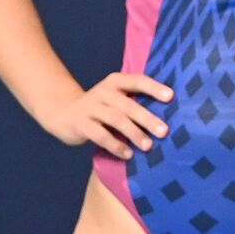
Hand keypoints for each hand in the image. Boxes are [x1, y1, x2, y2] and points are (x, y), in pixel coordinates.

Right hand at [43, 73, 172, 159]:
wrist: (63, 112)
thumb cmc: (100, 107)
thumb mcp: (114, 97)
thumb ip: (133, 101)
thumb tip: (166, 116)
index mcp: (115, 81)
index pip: (137, 80)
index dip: (154, 87)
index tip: (171, 96)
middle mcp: (103, 92)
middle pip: (128, 105)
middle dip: (147, 118)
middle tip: (164, 131)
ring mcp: (90, 107)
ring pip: (116, 119)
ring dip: (134, 133)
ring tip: (148, 146)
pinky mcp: (81, 124)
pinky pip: (101, 135)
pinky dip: (116, 145)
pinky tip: (128, 154)